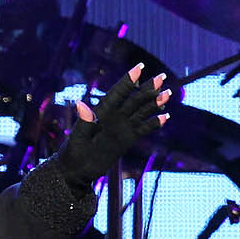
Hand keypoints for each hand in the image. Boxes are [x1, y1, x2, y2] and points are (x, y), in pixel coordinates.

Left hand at [54, 63, 170, 187]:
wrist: (75, 171)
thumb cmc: (72, 153)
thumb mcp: (77, 137)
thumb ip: (84, 121)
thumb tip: (81, 104)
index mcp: (101, 113)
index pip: (117, 93)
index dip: (128, 80)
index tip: (140, 67)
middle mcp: (113, 118)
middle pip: (133, 100)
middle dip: (147, 88)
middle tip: (161, 76)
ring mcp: (121, 129)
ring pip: (140, 112)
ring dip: (154, 103)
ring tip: (167, 93)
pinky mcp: (126, 141)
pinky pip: (142, 129)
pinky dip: (153, 123)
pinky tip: (165, 117)